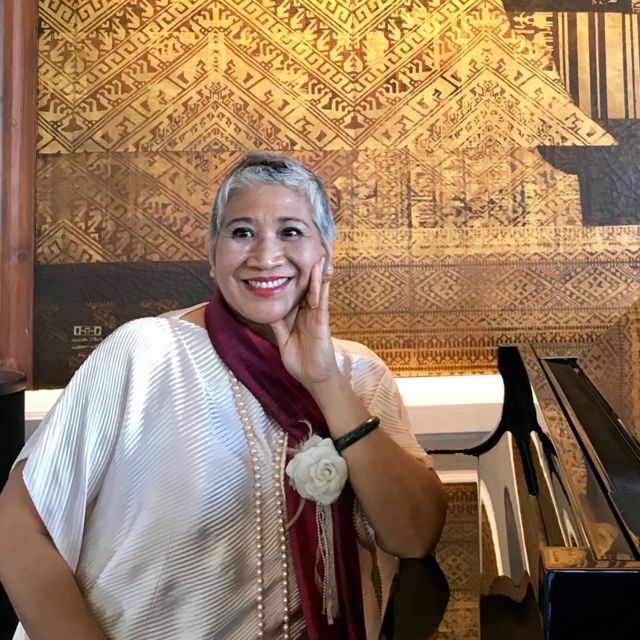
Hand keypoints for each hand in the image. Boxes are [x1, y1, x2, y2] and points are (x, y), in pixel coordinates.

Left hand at [270, 257, 338, 387]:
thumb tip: (269, 312)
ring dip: (317, 277)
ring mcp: (317, 319)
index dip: (297, 280)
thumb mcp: (283, 341)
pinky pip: (322, 306)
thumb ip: (278, 326)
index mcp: (300, 318)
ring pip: (316, 293)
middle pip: (309, 290)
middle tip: (311, 253)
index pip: (298, 295)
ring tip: (319, 259)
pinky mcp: (322, 325)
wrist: (314, 379)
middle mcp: (309, 315)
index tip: (293, 263)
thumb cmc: (301, 362)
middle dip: (310, 272)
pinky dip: (323, 293)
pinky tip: (324, 281)